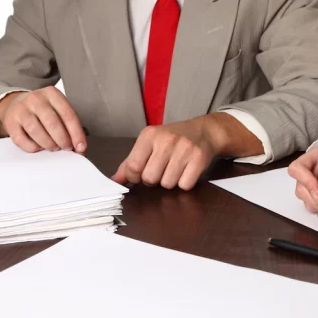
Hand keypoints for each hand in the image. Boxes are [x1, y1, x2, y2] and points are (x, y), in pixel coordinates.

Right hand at [0, 87, 86, 153]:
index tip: (80, 147)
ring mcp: (21, 110)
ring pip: (37, 132)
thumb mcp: (57, 110)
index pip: (68, 114)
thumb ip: (69, 126)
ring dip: (49, 144)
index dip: (76, 133)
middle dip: (63, 140)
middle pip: (52, 123)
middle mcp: (35, 99)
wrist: (16, 105)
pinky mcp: (11, 122)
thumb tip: (80, 148)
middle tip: (66, 148)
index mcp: (51, 93)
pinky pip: (23, 140)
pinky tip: (39, 146)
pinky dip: (34, 148)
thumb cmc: (42, 111)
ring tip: (53, 147)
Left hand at [112, 116, 227, 190]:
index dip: (135, 177)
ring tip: (175, 168)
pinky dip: (185, 183)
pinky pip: (185, 185)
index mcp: (149, 135)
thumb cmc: (172, 140)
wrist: (204, 131)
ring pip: (167, 184)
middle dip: (154, 179)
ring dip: (170, 182)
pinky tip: (186, 171)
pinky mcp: (199, 159)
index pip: (133, 167)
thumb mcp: (149, 144)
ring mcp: (184, 149)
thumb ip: (130, 163)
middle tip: (161, 169)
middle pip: (149, 178)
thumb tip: (114, 181)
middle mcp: (166, 140)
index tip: (141, 173)